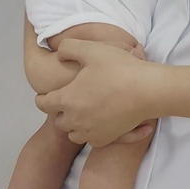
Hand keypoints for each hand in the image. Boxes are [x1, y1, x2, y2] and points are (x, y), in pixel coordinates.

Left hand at [35, 38, 158, 146]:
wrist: (147, 91)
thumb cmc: (118, 68)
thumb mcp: (90, 49)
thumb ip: (68, 48)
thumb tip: (58, 53)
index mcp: (67, 99)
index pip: (43, 104)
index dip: (42, 98)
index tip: (45, 95)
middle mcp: (75, 119)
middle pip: (58, 120)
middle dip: (59, 111)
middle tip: (67, 100)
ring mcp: (91, 131)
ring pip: (72, 133)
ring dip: (73, 124)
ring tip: (81, 112)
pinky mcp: (106, 138)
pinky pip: (90, 140)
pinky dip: (89, 133)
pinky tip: (96, 121)